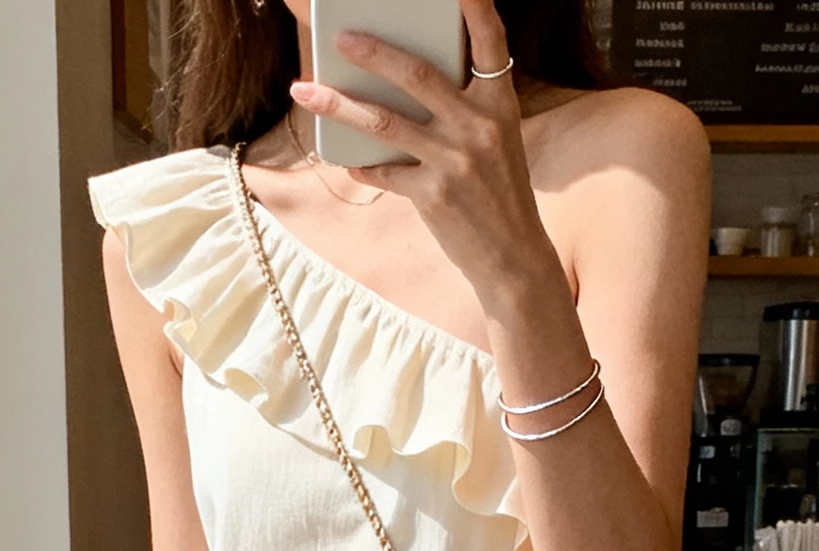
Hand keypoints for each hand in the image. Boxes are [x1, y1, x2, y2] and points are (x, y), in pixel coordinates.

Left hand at [290, 0, 557, 316]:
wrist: (512, 257)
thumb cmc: (497, 191)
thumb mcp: (495, 140)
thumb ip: (462, 107)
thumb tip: (401, 80)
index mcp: (500, 104)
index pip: (491, 40)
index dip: (475, 5)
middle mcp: (479, 126)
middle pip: (419, 75)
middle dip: (374, 52)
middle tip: (341, 37)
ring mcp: (456, 161)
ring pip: (386, 122)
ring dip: (340, 104)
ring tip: (305, 91)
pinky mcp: (434, 196)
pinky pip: (384, 171)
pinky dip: (361, 163)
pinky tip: (342, 156)